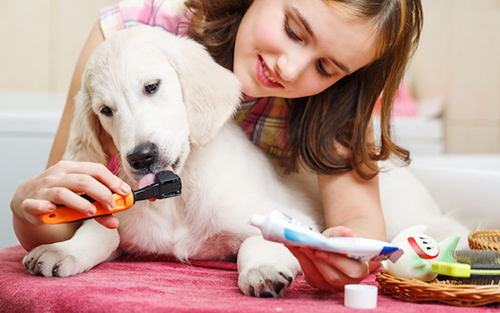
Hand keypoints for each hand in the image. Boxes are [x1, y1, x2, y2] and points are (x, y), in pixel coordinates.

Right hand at [11, 160, 130, 228]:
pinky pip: (38, 204)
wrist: (26, 197)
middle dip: (101, 193)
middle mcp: (57, 176)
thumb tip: (116, 220)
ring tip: (92, 212)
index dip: (113, 181)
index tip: (125, 193)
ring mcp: (43, 189)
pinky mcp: (31, 204)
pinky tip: (54, 211)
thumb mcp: (79, 196)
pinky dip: (46, 207)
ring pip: (63, 193)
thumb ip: (98, 208)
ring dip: (80, 204)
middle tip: (111, 206)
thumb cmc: (58, 195)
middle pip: (83, 181)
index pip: (96, 170)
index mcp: (71, 168)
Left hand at [287, 226, 369, 291]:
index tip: (319, 251)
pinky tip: (292, 246)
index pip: (350, 270)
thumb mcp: (342, 234)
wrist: (336, 248)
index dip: (335, 261)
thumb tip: (347, 233)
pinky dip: (299, 259)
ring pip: (317, 276)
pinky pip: (308, 274)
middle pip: (332, 276)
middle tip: (304, 246)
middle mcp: (346, 282)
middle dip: (316, 261)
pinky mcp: (317, 283)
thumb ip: (344, 234)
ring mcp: (331, 286)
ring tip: (295, 244)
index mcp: (359, 270)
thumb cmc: (341, 241)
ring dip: (304, 259)